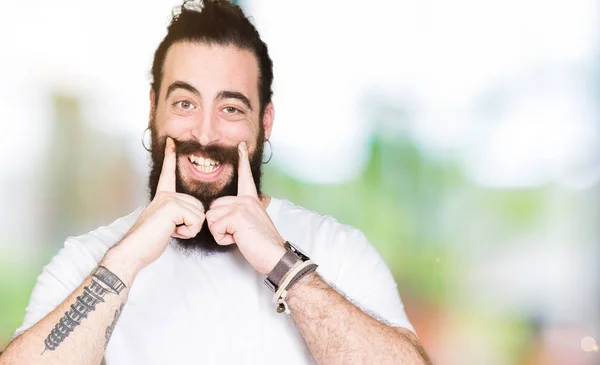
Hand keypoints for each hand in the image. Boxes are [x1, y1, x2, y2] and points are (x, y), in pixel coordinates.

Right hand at [115, 137, 204, 270]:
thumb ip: (175, 214)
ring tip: (170, 231)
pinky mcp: (172, 207)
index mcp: (162, 197)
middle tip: (172, 229)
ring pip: (199, 214)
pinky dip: (188, 232)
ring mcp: (169, 199)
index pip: (168, 174)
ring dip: (190, 229)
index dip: (170, 156)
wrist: (133, 251)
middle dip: (192, 224)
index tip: (171, 141)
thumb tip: (189, 216)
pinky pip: (196, 221)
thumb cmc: (148, 242)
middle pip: (198, 206)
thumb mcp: (164, 224)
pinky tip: (172, 232)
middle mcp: (166, 195)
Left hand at [206, 141, 285, 274]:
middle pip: (214, 206)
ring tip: (238, 236)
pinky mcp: (236, 216)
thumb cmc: (263, 244)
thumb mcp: (254, 222)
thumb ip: (243, 213)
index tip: (241, 144)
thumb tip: (230, 215)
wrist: (275, 256)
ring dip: (220, 232)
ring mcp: (242, 206)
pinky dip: (222, 238)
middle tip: (237, 233)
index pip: (246, 176)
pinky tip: (237, 239)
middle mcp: (247, 199)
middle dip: (219, 224)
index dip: (242, 159)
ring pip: (211, 217)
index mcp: (252, 199)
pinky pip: (215, 227)